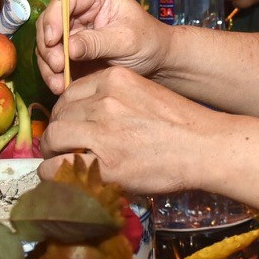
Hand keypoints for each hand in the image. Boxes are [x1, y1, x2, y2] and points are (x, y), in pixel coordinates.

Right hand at [34, 0, 170, 95]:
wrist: (155, 61)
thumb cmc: (148, 42)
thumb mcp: (125, 40)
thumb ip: (97, 43)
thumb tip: (69, 48)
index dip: (54, 18)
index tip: (53, 40)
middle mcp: (79, 7)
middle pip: (50, 21)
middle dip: (49, 45)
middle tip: (57, 66)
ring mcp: (72, 29)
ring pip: (46, 43)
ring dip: (48, 63)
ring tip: (58, 83)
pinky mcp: (69, 49)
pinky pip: (52, 60)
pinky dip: (52, 74)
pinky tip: (60, 86)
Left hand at [39, 66, 213, 194]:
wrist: (205, 147)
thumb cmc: (181, 124)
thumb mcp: (144, 93)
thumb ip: (115, 99)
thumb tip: (87, 117)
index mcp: (113, 80)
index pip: (70, 93)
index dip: (66, 112)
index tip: (70, 125)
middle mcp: (103, 101)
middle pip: (59, 114)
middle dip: (57, 132)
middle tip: (62, 147)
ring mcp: (102, 132)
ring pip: (54, 137)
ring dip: (52, 152)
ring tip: (59, 162)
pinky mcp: (104, 164)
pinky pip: (58, 166)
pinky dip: (53, 174)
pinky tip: (62, 178)